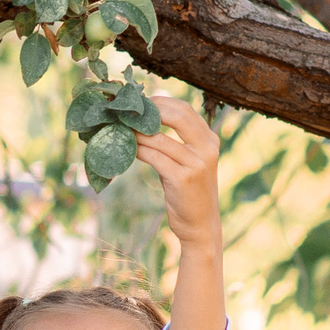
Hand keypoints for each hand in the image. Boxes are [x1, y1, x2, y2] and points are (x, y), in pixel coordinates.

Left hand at [139, 97, 226, 329]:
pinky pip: (154, 156)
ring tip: (118, 130)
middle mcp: (207, 148)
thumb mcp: (187, 163)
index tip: (138, 103)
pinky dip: (137, 150)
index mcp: (210, 139)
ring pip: (159, 137)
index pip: (184, 109)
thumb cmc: (188, 194)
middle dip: (148, 111)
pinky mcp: (183, 178)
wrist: (201, 227)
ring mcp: (196, 163)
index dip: (160, 101)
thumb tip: (141, 124)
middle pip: (176, 115)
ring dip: (135, 132)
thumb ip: (173, 143)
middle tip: (126, 112)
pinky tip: (126, 150)